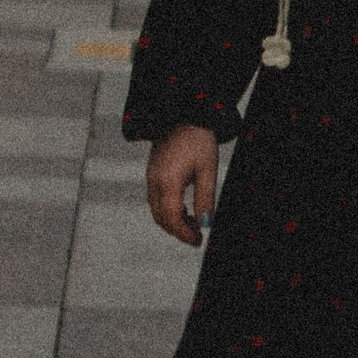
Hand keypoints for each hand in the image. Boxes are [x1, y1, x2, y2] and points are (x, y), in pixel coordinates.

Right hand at [146, 124, 219, 245]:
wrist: (182, 116)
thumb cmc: (197, 140)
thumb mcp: (207, 170)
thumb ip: (206, 198)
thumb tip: (206, 223)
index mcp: (168, 181)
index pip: (172, 218)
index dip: (184, 234)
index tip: (198, 241)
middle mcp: (154, 182)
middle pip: (161, 218)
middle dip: (179, 232)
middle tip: (198, 236)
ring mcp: (150, 178)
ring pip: (156, 212)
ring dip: (173, 223)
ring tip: (194, 223)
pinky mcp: (151, 175)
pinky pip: (155, 201)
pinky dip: (168, 212)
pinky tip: (185, 210)